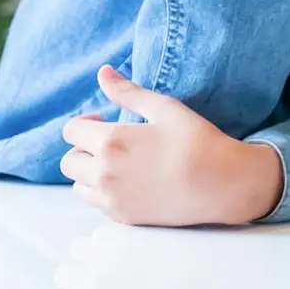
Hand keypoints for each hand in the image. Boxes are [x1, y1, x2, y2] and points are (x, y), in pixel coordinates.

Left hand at [58, 66, 284, 226]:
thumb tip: (102, 72)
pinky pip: (95, 203)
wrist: (220, 184)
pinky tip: (130, 181)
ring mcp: (111, 197)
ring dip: (90, 172)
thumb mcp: (165, 108)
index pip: (71, 131)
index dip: (86, 122)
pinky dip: (103, 191)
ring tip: (119, 164)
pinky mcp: (121, 216)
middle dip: (84, 148)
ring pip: (77, 184)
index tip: (105, 121)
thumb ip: (128, 92)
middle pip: (68, 160)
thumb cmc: (197, 141)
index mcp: (111, 141)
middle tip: (111, 144)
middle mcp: (103, 172)